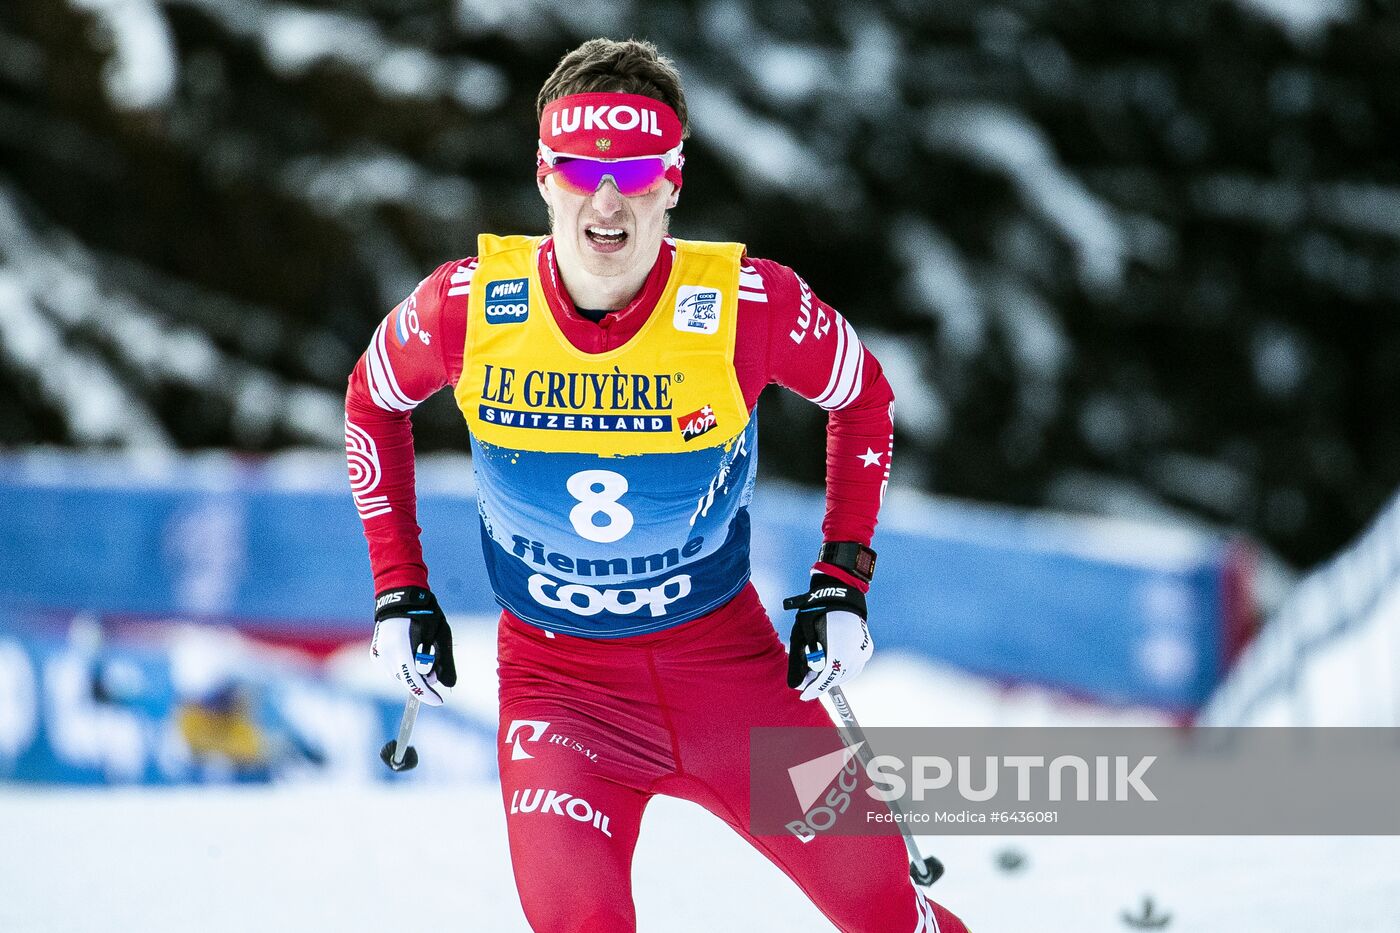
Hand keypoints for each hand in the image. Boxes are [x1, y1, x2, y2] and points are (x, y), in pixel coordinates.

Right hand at [370, 586, 456, 705]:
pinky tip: (410, 651)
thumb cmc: (424, 613)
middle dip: (423, 677)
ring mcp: (378, 654)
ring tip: (421, 650)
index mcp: (400, 646)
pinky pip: (392, 669)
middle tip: (433, 660)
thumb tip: (448, 684)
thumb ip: (444, 660)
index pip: (413, 679)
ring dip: (413, 671)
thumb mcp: (440, 634)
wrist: (401, 597)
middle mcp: (385, 653)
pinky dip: (404, 666)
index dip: (426, 694)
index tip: (439, 701)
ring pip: (399, 676)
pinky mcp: (375, 653)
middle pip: (407, 679)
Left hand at [782, 573, 872, 700]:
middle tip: (807, 683)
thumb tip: (797, 685)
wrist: (838, 596)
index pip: (827, 677)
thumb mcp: (801, 636)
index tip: (803, 695)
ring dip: (832, 676)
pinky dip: (842, 669)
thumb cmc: (816, 614)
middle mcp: (856, 651)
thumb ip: (799, 662)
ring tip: (817, 671)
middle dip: (821, 682)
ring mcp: (864, 651)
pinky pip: (854, 667)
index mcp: (839, 647)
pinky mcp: (867, 649)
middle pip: (837, 677)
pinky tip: (831, 664)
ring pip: (847, 674)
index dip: (815, 689)